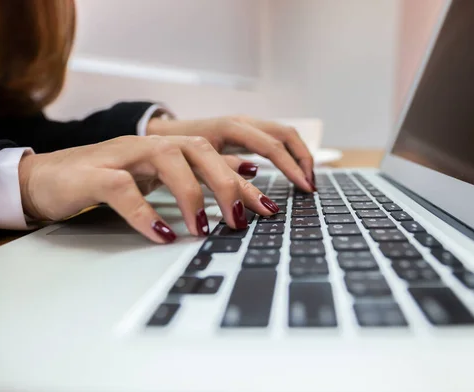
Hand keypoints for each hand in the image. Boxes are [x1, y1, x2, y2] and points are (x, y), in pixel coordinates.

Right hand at [18, 135, 281, 242]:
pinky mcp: (94, 173)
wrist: (46, 178)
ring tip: (203, 229)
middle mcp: (150, 145)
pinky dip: (144, 212)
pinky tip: (160, 234)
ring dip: (190, 195)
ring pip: (166, 159)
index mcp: (168, 148)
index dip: (245, 182)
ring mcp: (122, 156)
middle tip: (240, 220)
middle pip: (199, 150)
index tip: (270, 208)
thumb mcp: (158, 177)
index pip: (216, 158)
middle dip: (226, 183)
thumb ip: (199, 174)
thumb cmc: (106, 179)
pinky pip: (123, 188)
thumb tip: (246, 174)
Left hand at [146, 116, 315, 191]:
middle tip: (310, 187)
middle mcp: (244, 122)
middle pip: (286, 135)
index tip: (304, 187)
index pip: (272, 146)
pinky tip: (293, 172)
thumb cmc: (177, 147)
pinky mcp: (248, 133)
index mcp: (232, 127)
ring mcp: (248, 125)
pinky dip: (289, 155)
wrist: (164, 133)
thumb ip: (224, 166)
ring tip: (306, 181)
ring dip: (299, 156)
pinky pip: (276, 140)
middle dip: (303, 159)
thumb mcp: (198, 159)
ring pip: (284, 135)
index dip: (291, 167)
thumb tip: (255, 173)